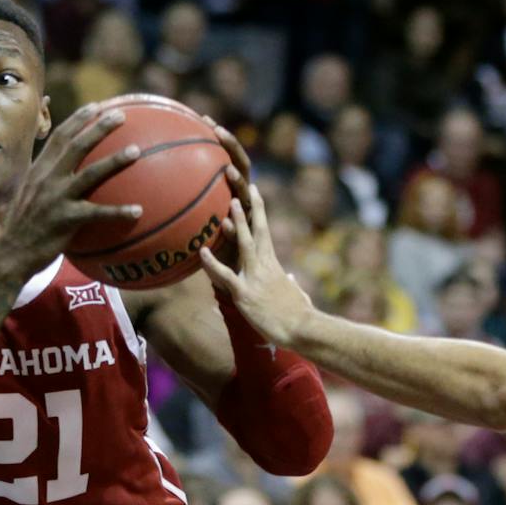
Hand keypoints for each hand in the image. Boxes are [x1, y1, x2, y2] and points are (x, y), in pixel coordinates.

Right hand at [0, 103, 144, 276]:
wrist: (11, 255)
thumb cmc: (25, 228)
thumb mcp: (29, 196)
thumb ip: (46, 180)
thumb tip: (67, 172)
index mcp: (40, 171)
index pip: (59, 137)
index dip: (77, 119)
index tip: (96, 106)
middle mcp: (47, 179)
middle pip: (76, 146)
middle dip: (99, 127)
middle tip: (121, 115)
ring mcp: (56, 198)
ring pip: (90, 173)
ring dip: (114, 160)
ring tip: (136, 150)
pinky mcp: (65, 220)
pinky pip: (97, 213)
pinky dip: (118, 212)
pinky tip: (138, 211)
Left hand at [197, 125, 314, 348]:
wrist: (303, 329)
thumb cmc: (297, 314)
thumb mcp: (291, 293)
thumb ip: (288, 282)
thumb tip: (290, 279)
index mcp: (272, 261)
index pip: (263, 226)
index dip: (256, 205)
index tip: (250, 186)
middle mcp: (265, 262)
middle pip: (256, 225)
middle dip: (246, 201)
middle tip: (233, 175)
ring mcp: (256, 276)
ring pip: (245, 243)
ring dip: (235, 223)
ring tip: (226, 204)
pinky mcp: (246, 294)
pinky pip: (226, 277)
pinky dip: (213, 265)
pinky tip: (202, 254)